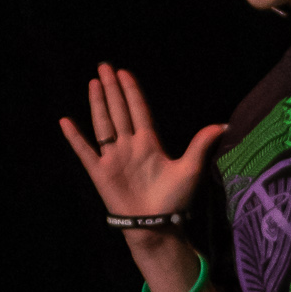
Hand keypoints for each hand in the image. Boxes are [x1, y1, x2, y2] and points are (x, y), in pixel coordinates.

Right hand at [60, 64, 225, 219]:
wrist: (157, 225)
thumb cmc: (174, 200)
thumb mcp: (191, 168)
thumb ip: (201, 144)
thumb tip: (224, 125)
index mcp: (149, 143)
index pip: (138, 110)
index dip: (131, 92)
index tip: (124, 73)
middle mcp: (129, 146)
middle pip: (118, 111)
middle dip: (112, 89)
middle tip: (104, 66)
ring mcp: (114, 158)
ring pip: (103, 124)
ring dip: (98, 104)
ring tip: (93, 83)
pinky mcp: (100, 172)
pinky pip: (85, 151)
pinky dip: (75, 138)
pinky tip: (66, 121)